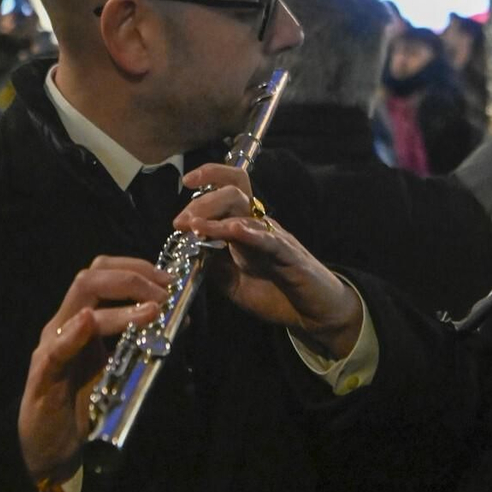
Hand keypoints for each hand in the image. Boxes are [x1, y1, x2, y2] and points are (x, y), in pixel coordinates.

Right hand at [18, 257, 169, 483]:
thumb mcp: (116, 369)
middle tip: (165, 293)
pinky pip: (56, 350)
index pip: (103, 274)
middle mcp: (65, 326)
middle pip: (91, 278)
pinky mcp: (43, 377)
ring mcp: (52, 348)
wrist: (50, 451)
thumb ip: (138, 343)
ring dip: (119, 304)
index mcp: (82, 321)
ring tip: (151, 310)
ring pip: (80, 306)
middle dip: (133, 278)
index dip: (138, 269)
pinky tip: (89, 323)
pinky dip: (73, 334)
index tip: (170, 279)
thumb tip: (179, 320)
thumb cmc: (83, 408)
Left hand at [172, 164, 362, 359]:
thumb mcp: (232, 282)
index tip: (186, 181)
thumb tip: (188, 249)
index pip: (229, 189)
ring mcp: (276, 238)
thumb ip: (212, 264)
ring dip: (216, 217)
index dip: (209, 177)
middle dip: (202, 202)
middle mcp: (260, 225)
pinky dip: (251, 234)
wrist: (312, 314)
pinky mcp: (290, 257)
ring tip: (195, 225)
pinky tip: (235, 231)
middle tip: (180, 222)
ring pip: (247, 213)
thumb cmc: (274, 294)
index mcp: (245, 227)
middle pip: (234, 192)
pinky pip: (271, 240)